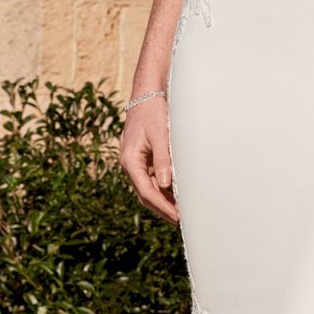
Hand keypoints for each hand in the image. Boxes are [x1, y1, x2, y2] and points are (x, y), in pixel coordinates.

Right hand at [121, 99, 178, 223]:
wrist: (147, 93)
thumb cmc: (153, 112)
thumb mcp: (160, 135)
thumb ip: (163, 160)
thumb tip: (165, 185)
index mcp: (130, 160)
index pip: (145, 191)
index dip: (162, 206)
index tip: (177, 217)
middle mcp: (131, 164)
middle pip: (146, 194)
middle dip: (163, 208)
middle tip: (182, 220)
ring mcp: (137, 162)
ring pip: (150, 188)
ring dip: (164, 200)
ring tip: (183, 211)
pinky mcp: (145, 158)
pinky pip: (154, 178)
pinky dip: (165, 188)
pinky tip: (178, 194)